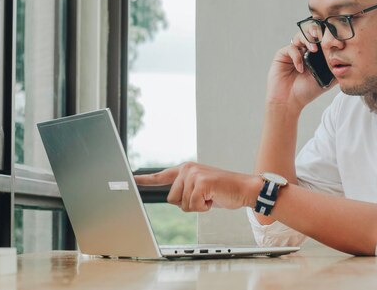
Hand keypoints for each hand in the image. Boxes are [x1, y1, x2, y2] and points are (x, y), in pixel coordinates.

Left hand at [134, 162, 260, 211]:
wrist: (244, 188)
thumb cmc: (224, 190)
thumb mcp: (201, 187)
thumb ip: (186, 189)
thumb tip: (173, 199)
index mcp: (186, 169)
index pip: (162, 175)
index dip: (145, 180)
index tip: (132, 179)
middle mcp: (188, 169)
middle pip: (172, 199)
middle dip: (187, 204)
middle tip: (204, 197)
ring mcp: (194, 175)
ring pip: (182, 205)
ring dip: (197, 206)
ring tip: (210, 197)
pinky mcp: (201, 183)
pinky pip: (193, 206)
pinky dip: (204, 208)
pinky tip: (213, 199)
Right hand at [266, 33, 336, 111]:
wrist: (289, 102)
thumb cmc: (307, 92)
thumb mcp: (327, 80)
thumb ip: (337, 70)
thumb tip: (350, 61)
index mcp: (315, 54)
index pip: (322, 38)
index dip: (328, 35)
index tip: (335, 40)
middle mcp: (304, 50)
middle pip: (311, 32)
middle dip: (317, 31)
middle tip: (323, 36)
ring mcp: (293, 51)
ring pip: (301, 35)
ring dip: (308, 40)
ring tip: (314, 50)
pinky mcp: (282, 54)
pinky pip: (291, 48)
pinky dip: (297, 56)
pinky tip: (301, 68)